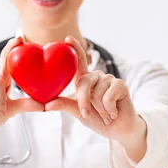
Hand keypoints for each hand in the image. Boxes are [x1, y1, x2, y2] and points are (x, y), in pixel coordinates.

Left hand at [45, 36, 146, 160]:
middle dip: (84, 102)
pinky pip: (108, 97)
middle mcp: (97, 77)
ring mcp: (109, 79)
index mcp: (85, 80)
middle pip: (84, 83)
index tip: (68, 38)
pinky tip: (114, 111)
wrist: (117, 129)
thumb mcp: (78, 112)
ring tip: (106, 112)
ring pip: (96, 93)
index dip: (75, 48)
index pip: (79, 62)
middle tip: (89, 113)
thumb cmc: (97, 119)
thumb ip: (64, 105)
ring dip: (100, 109)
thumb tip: (46, 105)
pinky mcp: (121, 84)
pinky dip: (109, 109)